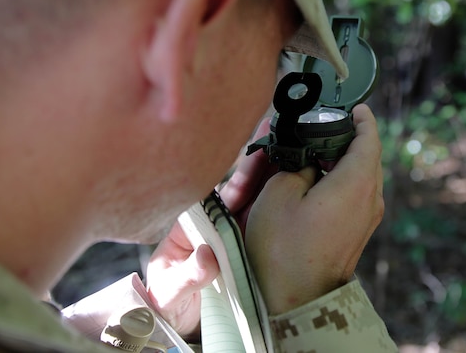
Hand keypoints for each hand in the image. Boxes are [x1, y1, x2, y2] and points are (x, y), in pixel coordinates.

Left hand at [143, 117, 274, 335]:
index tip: (257, 158)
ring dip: (272, 181)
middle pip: (239, 192)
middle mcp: (214, 224)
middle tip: (280, 143)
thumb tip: (208, 258)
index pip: (215, 195)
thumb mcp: (171, 290)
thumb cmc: (168, 299)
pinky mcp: (247, 247)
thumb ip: (187, 276)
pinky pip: (263, 225)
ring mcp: (232, 234)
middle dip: (259, 168)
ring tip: (293, 156)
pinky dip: (278, 208)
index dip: (237, 178)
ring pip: (255, 204)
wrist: (177, 321)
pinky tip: (297, 191)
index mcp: (191, 225)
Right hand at [244, 104, 383, 313]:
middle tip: (318, 128)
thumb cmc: (284, 249)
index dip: (361, 118)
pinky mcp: (357, 233)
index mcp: (357, 182)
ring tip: (310, 155)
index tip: (350, 106)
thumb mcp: (279, 193)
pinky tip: (313, 182)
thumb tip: (307, 160)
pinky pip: (354, 196)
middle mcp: (370, 198)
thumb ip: (296, 164)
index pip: (369, 137)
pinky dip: (338, 182)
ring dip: (339, 162)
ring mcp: (367, 219)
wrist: (296, 300)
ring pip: (359, 177)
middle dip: (344, 139)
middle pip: (366, 156)